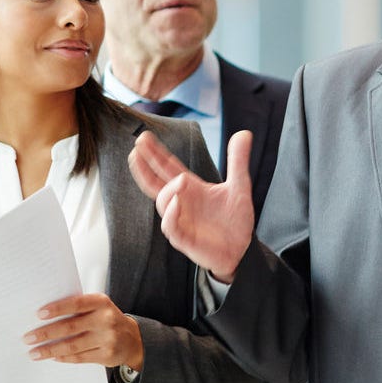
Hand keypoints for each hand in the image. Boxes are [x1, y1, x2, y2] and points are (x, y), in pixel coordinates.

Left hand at [25, 293, 144, 369]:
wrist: (133, 339)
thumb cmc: (106, 319)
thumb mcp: (97, 307)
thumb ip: (77, 309)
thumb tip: (44, 317)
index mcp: (101, 302)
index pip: (76, 304)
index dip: (57, 309)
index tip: (39, 314)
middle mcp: (106, 319)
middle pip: (70, 327)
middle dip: (46, 333)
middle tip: (28, 338)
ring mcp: (107, 338)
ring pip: (72, 346)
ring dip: (50, 350)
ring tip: (34, 352)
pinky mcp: (106, 355)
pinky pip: (79, 358)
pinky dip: (63, 358)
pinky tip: (53, 357)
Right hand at [128, 128, 254, 281]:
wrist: (242, 249)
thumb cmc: (235, 220)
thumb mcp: (239, 186)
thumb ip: (238, 160)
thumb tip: (244, 133)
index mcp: (191, 188)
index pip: (167, 168)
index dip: (155, 154)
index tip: (144, 138)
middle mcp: (181, 202)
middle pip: (155, 183)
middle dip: (144, 167)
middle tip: (137, 150)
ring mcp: (181, 220)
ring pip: (163, 203)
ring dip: (168, 190)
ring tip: (181, 180)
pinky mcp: (185, 239)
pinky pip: (171, 227)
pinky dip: (171, 214)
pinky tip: (176, 202)